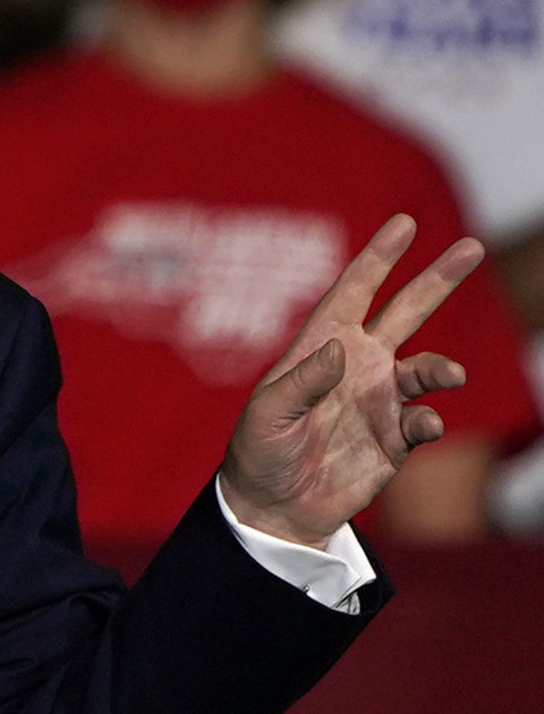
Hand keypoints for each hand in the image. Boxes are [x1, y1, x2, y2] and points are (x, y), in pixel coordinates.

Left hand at [220, 214, 478, 547]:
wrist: (274, 506)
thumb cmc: (260, 451)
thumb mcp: (268, 414)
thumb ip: (302, 382)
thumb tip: (340, 350)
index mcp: (321, 346)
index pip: (353, 292)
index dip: (377, 258)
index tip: (404, 224)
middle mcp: (358, 365)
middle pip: (406, 312)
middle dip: (436, 280)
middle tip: (471, 247)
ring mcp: (380, 399)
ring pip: (427, 367)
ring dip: (442, 368)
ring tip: (451, 375)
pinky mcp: (396, 438)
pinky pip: (425, 420)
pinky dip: (430, 420)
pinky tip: (423, 427)